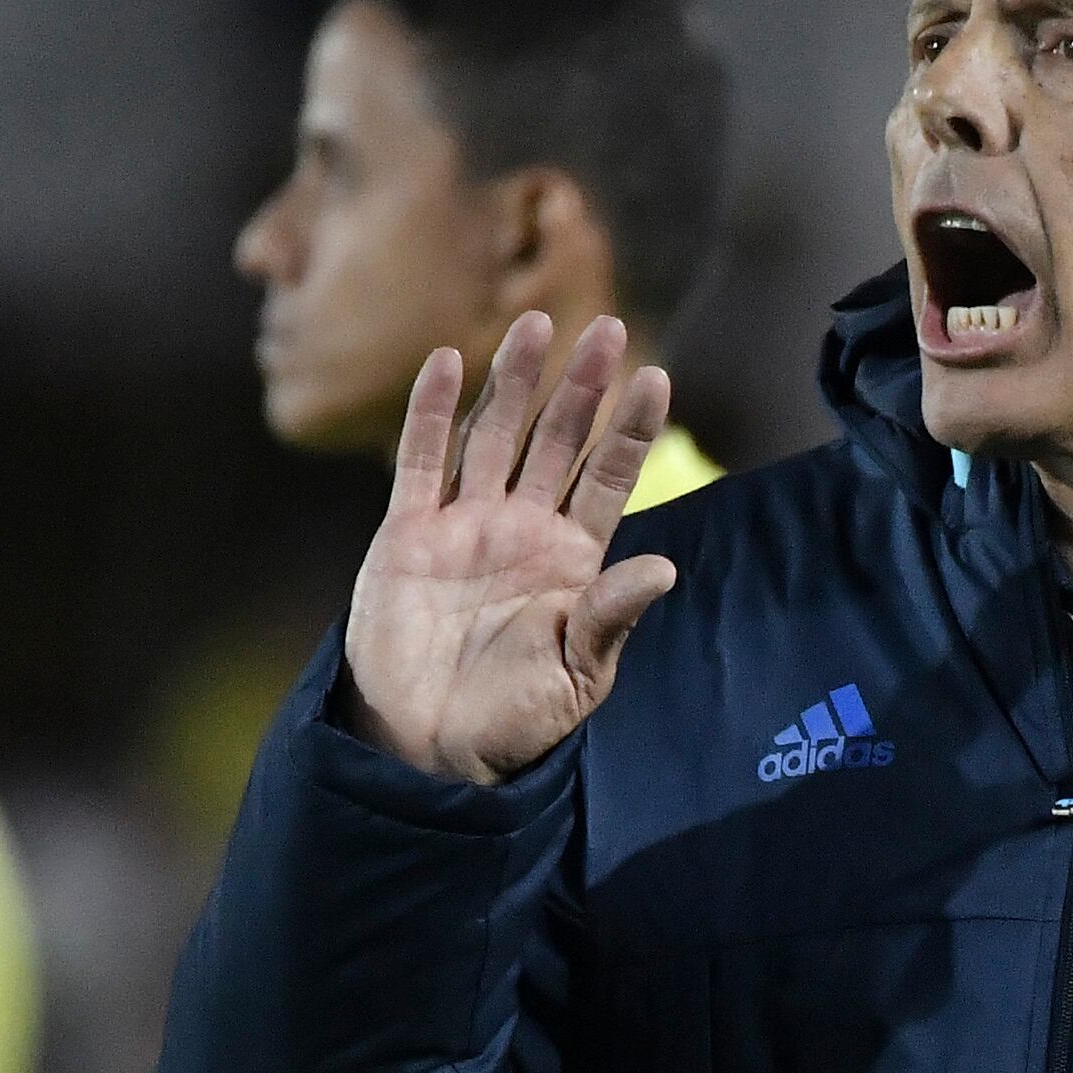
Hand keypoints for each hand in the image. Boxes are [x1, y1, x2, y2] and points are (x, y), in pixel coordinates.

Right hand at [340, 311, 680, 784]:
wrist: (430, 748)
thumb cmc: (515, 721)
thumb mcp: (577, 674)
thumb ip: (611, 616)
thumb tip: (665, 567)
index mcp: (571, 559)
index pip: (608, 478)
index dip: (630, 429)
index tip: (656, 377)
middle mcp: (522, 530)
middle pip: (556, 441)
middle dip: (580, 386)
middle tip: (606, 326)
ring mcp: (464, 527)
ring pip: (494, 436)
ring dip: (515, 382)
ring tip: (539, 323)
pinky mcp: (407, 535)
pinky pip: (421, 462)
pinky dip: (431, 412)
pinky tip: (448, 362)